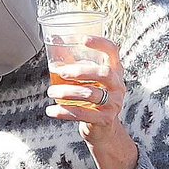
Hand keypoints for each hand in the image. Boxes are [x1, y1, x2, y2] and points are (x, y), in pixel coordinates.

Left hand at [46, 34, 139, 168]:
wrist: (103, 129)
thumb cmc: (93, 98)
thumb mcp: (88, 79)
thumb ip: (73, 61)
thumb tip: (55, 40)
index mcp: (115, 71)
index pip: (113, 51)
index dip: (100, 43)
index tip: (83, 39)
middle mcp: (117, 86)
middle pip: (104, 73)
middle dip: (81, 71)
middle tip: (61, 72)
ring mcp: (113, 103)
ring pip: (90, 94)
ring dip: (67, 92)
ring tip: (51, 92)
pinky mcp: (104, 119)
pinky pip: (82, 114)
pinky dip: (64, 112)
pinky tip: (52, 111)